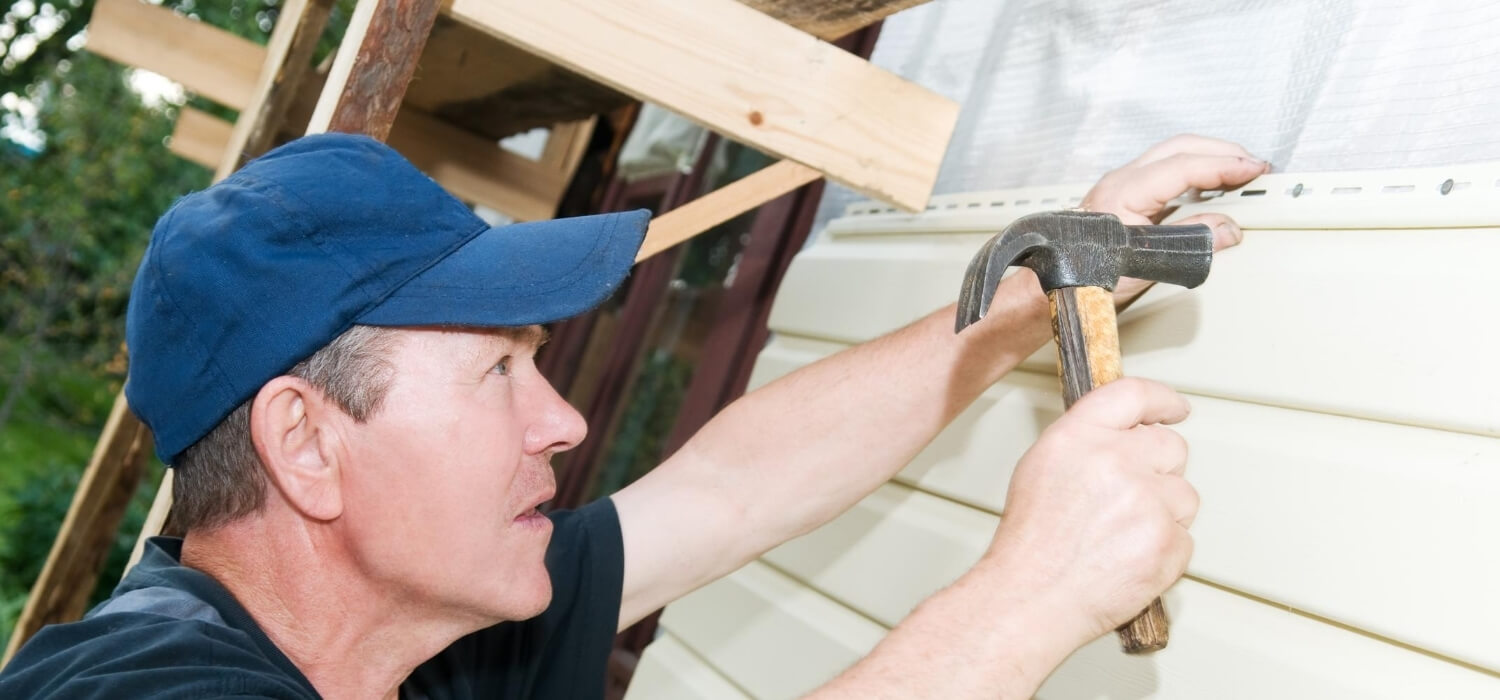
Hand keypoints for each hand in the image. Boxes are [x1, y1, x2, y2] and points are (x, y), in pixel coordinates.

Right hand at [982, 378, 1198, 646]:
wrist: (1033, 597)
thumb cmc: (1032, 542)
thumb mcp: (1041, 467)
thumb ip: (1086, 440)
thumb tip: (1124, 432)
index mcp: (1079, 437)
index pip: (1135, 395)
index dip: (1162, 400)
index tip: (1174, 408)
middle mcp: (1116, 461)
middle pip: (1171, 445)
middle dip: (1160, 468)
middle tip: (1131, 496)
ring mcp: (1147, 502)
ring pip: (1184, 495)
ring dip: (1164, 512)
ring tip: (1122, 534)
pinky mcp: (1168, 541)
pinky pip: (1185, 537)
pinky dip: (1164, 549)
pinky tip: (1130, 556)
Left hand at [1081, 134, 1269, 302]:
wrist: (1056, 282)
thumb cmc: (1087, 274)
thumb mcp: (1145, 262)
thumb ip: (1189, 242)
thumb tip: (1229, 229)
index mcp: (1125, 190)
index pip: (1184, 165)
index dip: (1223, 166)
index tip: (1253, 170)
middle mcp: (1121, 180)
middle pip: (1180, 148)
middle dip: (1221, 152)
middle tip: (1254, 167)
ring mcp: (1121, 184)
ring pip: (1173, 155)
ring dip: (1208, 158)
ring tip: (1239, 173)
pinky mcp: (1124, 194)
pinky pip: (1165, 170)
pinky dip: (1194, 171)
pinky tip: (1211, 185)